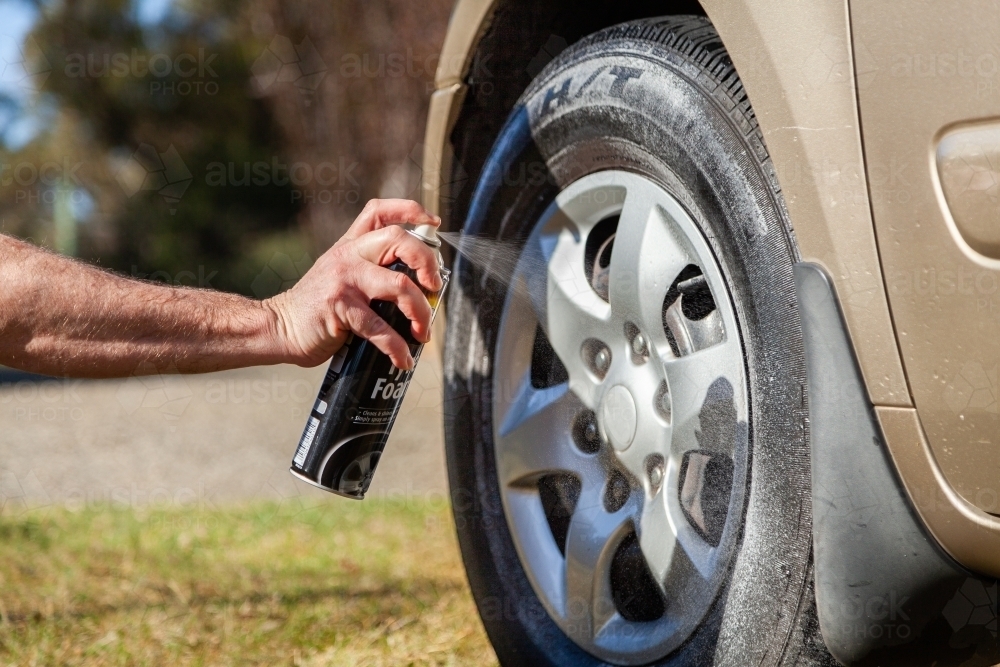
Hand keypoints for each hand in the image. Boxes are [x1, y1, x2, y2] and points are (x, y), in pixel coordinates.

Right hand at [265, 199, 441, 369]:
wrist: (279, 327)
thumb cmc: (316, 307)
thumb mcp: (340, 274)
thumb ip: (370, 270)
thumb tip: (418, 286)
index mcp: (350, 245)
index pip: (380, 211)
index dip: (410, 211)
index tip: (434, 222)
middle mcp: (348, 256)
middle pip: (399, 240)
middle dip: (427, 263)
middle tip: (435, 287)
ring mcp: (344, 281)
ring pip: (400, 284)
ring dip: (421, 311)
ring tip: (424, 332)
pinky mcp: (340, 309)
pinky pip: (381, 327)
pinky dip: (397, 347)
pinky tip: (403, 359)